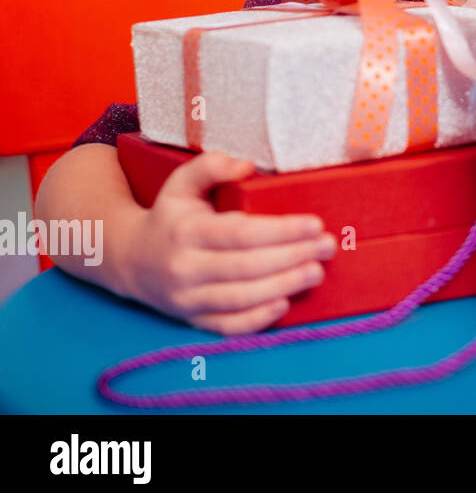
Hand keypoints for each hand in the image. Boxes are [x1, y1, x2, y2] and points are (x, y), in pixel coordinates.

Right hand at [121, 151, 336, 334]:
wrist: (130, 259)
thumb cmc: (170, 217)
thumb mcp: (181, 183)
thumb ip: (211, 166)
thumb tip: (247, 166)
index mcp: (186, 231)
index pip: (241, 233)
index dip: (281, 231)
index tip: (315, 224)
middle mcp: (184, 268)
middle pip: (247, 267)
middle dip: (293, 257)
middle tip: (327, 247)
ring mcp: (186, 298)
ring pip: (240, 298)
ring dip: (284, 286)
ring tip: (317, 272)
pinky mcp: (191, 319)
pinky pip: (227, 326)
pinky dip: (257, 319)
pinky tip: (285, 304)